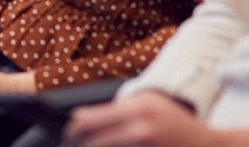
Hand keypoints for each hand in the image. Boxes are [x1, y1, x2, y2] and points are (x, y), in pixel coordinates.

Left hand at [64, 91, 210, 146]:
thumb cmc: (179, 127)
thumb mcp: (151, 106)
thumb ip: (120, 112)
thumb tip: (82, 122)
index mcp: (138, 107)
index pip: (87, 119)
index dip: (72, 131)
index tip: (69, 137)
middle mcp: (141, 126)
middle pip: (91, 141)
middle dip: (78, 145)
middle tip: (73, 146)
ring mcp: (147, 145)